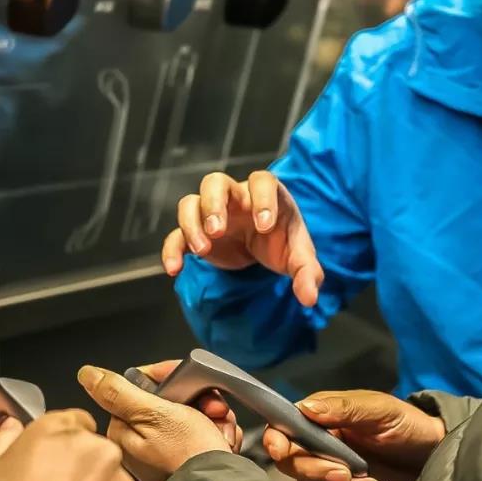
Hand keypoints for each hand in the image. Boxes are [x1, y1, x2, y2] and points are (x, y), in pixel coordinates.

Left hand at [78, 363, 234, 480]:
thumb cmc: (189, 454)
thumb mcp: (155, 414)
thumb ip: (120, 392)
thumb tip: (87, 374)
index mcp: (125, 428)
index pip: (146, 385)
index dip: (172, 378)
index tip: (191, 382)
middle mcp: (140, 441)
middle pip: (172, 398)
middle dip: (199, 400)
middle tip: (212, 409)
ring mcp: (162, 450)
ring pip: (191, 412)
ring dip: (212, 416)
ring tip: (220, 427)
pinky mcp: (183, 459)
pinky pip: (201, 431)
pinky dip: (216, 431)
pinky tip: (221, 439)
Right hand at [161, 171, 324, 306]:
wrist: (263, 248)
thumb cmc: (282, 242)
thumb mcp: (299, 257)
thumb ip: (307, 274)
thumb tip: (309, 298)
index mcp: (266, 194)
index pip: (262, 181)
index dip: (262, 199)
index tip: (264, 226)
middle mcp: (236, 198)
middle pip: (215, 182)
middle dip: (214, 204)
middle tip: (217, 230)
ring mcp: (212, 213)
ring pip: (191, 202)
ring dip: (191, 223)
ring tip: (202, 250)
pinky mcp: (196, 234)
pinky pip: (176, 235)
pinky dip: (172, 249)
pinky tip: (175, 269)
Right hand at [264, 391, 445, 480]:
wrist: (433, 457)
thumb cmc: (406, 425)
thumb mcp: (379, 409)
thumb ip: (343, 409)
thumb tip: (306, 408)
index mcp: (320, 420)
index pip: (283, 429)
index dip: (276, 440)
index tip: (282, 450)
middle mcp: (318, 447)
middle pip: (292, 465)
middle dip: (317, 471)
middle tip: (347, 473)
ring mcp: (328, 474)